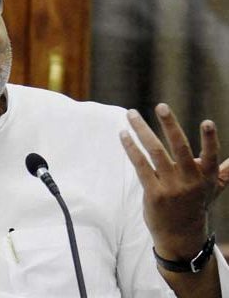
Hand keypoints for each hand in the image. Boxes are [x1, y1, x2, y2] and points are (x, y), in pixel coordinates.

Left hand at [119, 103, 228, 259]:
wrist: (180, 235)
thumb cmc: (196, 205)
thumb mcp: (214, 189)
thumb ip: (225, 172)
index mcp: (206, 177)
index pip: (211, 156)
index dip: (210, 139)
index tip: (207, 122)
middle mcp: (190, 181)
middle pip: (179, 148)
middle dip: (171, 125)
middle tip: (161, 106)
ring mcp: (171, 187)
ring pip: (155, 152)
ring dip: (142, 130)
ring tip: (131, 113)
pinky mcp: (153, 192)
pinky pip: (140, 165)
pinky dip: (131, 148)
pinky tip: (123, 134)